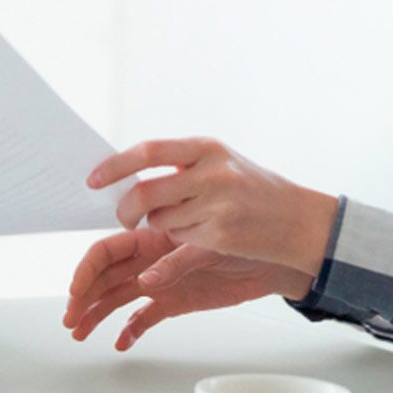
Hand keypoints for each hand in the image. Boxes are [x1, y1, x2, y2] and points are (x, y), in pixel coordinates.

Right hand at [64, 229, 311, 349]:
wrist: (275, 256)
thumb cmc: (245, 237)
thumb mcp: (210, 246)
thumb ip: (176, 262)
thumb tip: (146, 280)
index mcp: (155, 237)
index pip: (109, 250)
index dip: (87, 269)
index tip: (74, 291)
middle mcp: (152, 258)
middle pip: (106, 276)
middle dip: (84, 296)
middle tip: (70, 319)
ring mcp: (162, 280)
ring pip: (119, 297)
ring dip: (98, 313)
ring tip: (80, 332)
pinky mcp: (176, 301)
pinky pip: (145, 315)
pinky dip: (131, 328)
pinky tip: (121, 341)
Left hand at [88, 138, 338, 275]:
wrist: (298, 219)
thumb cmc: (255, 189)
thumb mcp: (221, 163)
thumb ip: (182, 166)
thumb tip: (128, 172)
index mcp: (206, 148)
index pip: (148, 152)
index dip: (115, 166)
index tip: (93, 179)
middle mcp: (211, 173)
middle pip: (145, 192)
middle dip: (125, 209)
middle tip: (124, 217)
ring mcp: (217, 205)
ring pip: (160, 220)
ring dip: (159, 226)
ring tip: (182, 221)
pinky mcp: (220, 235)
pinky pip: (178, 242)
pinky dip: (177, 243)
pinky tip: (190, 242)